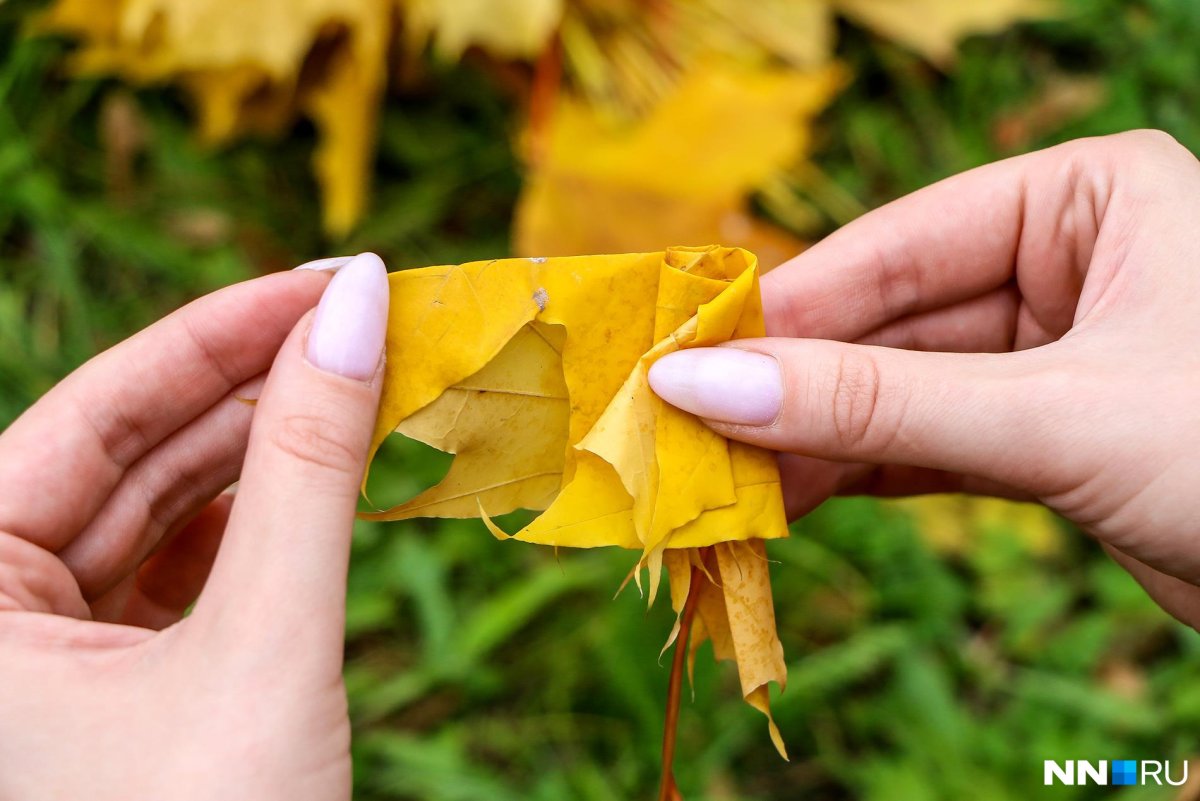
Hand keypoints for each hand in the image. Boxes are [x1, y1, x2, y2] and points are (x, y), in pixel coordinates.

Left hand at [0, 252, 387, 798]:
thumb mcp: (265, 647)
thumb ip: (309, 471)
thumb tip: (354, 311)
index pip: (101, 409)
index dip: (228, 330)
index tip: (336, 275)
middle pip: (136, 451)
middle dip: (265, 386)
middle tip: (376, 326)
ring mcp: (47, 649)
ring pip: (167, 508)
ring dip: (274, 450)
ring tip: (371, 390)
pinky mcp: (113, 681)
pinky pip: (187, 568)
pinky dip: (265, 522)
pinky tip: (332, 476)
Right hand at [649, 130, 1199, 627]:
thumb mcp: (1054, 416)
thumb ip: (877, 407)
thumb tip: (708, 389)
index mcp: (1089, 196)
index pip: (899, 244)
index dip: (788, 307)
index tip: (686, 355)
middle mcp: (1069, 260)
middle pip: (891, 322)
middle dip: (794, 386)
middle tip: (687, 429)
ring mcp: (1055, 350)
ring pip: (903, 390)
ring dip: (816, 438)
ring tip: (723, 478)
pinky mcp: (1049, 434)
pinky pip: (931, 441)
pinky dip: (862, 472)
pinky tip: (789, 495)